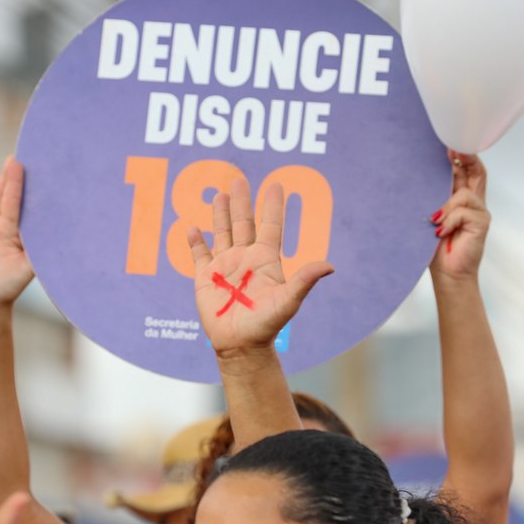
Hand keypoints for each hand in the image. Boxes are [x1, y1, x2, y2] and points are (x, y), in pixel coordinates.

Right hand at [186, 177, 332, 354]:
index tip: (276, 184)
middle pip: (243, 223)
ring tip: (219, 194)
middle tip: (239, 179)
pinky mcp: (206, 277)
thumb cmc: (266, 324)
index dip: (272, 206)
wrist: (240, 345)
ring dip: (220, 214)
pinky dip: (195, 241)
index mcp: (265, 259)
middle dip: (241, 201)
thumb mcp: (287, 301)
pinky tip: (193, 228)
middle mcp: (245, 258)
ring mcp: (225, 266)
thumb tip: (330, 266)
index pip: (270, 225)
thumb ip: (304, 280)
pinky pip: (199, 255)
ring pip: (222, 233)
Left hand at [430, 150, 489, 281]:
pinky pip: (463, 212)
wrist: (447, 274)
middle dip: (466, 160)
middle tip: (453, 151)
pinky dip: (448, 221)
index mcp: (463, 201)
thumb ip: (436, 200)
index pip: (469, 173)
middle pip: (478, 174)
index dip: (462, 158)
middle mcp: (475, 205)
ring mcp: (480, 214)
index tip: (449, 147)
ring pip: (464, 195)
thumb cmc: (437, 249)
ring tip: (434, 222)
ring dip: (446, 206)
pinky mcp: (481, 224)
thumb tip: (422, 177)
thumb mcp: (434, 218)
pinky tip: (440, 232)